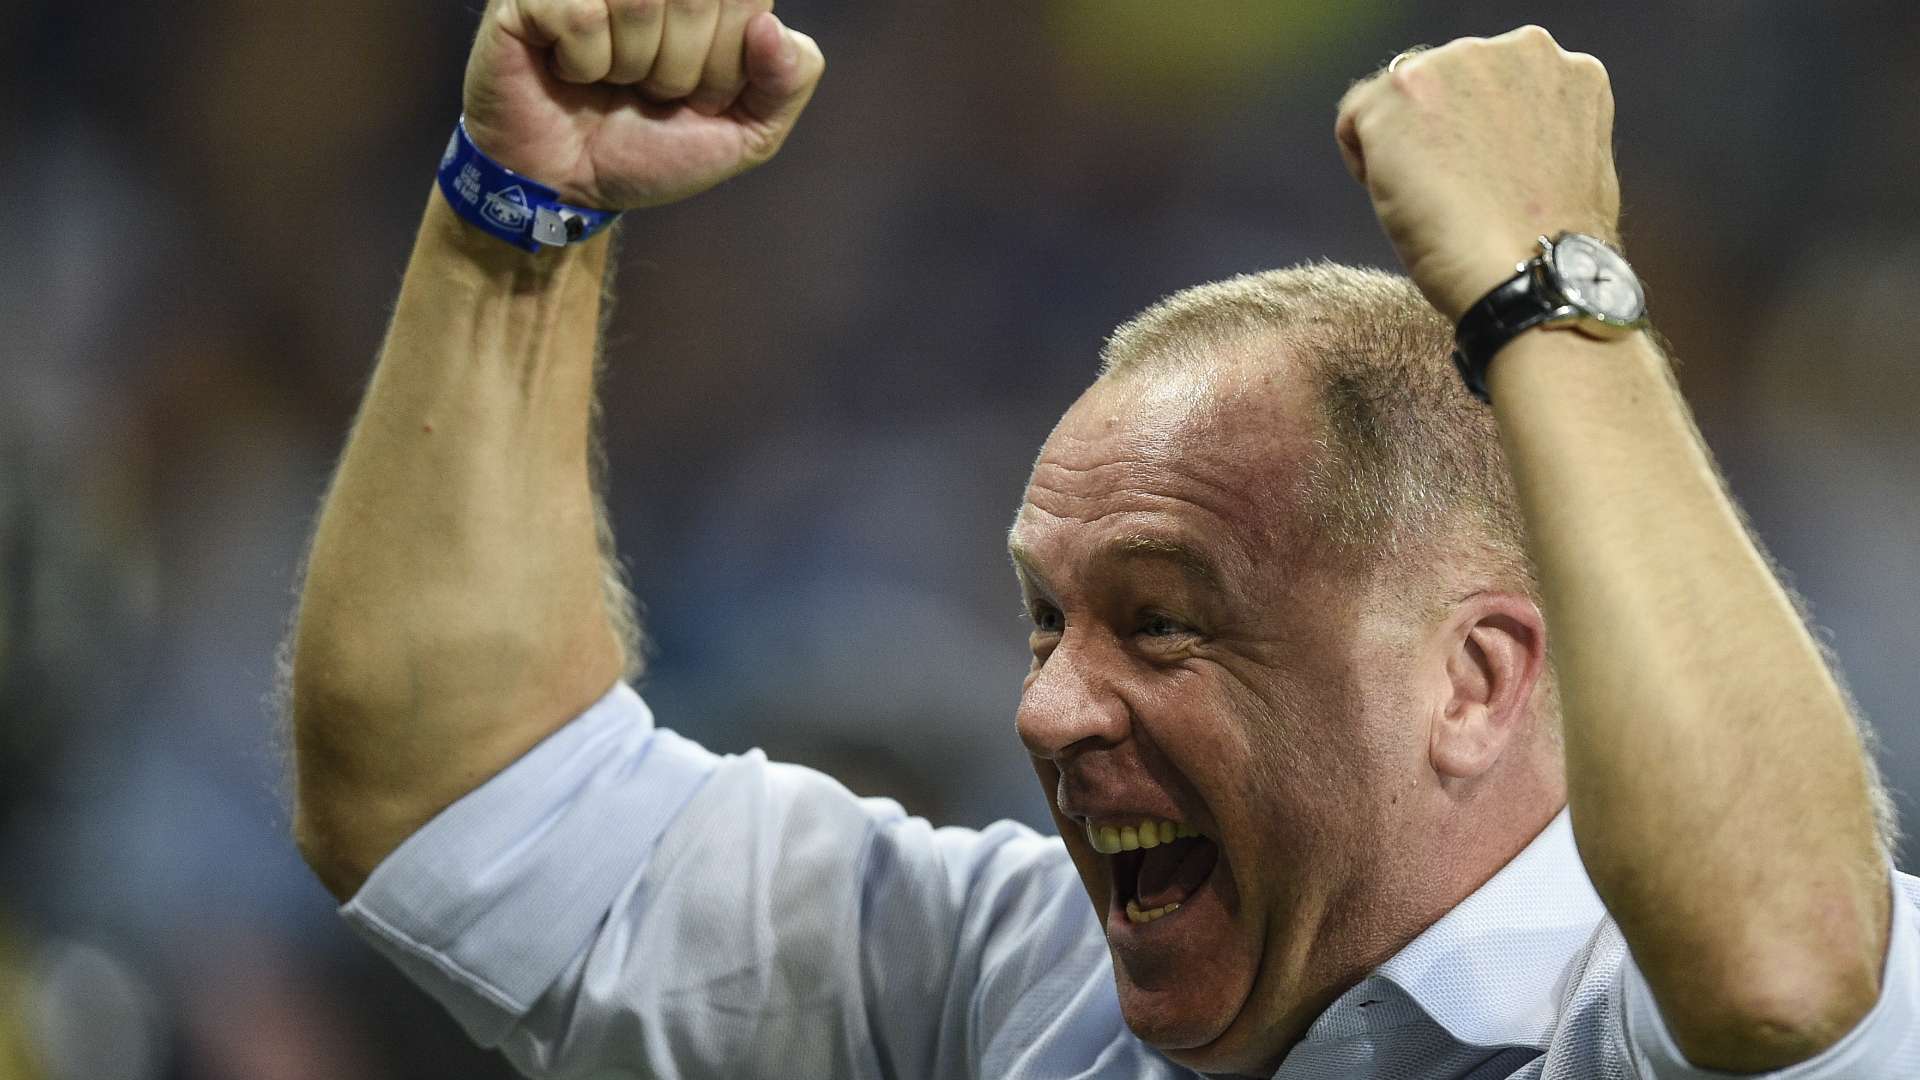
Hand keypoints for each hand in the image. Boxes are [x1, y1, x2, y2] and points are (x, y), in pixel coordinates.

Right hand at [461, 0, 824, 209]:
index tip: (697, 95)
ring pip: (640, 1)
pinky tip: (570, 71)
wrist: (569, 188)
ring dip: (631, 67)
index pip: (747, 0)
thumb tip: (769, 26)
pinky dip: (582, 64)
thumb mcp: (744, 135)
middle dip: (680, 71)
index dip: (726, 65)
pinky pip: (582, 15)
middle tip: (650, 93)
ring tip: (611, 82)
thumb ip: (788, 83)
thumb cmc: (651, 151)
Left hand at [1335, 26, 1619, 320]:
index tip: (1483, 181)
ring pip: (1401, 98)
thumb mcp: (1572, 166)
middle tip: (1457, 196)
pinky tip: (1399, 200)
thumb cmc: (1552, 248)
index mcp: (1568, 70)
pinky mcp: (1404, 90)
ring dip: (1403, 145)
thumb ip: (1539, 130)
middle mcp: (1517, 49)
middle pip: (1447, 82)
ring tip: (1435, 201)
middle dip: (1440, 132)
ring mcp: (1459, 64)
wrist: (1531, 274)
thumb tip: (1505, 139)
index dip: (1479, 138)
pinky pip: (1355, 118)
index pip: (1495, 87)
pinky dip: (1363, 160)